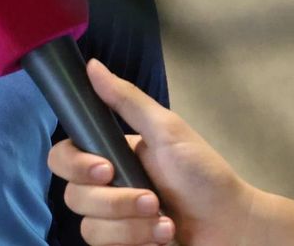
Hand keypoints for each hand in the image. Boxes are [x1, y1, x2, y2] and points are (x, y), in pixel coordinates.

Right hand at [48, 59, 260, 245]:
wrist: (230, 223)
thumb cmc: (203, 173)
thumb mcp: (167, 130)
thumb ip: (127, 100)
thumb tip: (92, 66)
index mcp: (112, 153)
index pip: (64, 158)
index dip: (75, 166)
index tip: (106, 170)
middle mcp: (106, 186)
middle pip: (74, 196)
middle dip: (116, 202)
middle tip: (152, 199)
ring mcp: (112, 219)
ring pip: (89, 228)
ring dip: (131, 227)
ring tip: (165, 223)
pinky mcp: (121, 244)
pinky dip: (136, 243)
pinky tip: (161, 239)